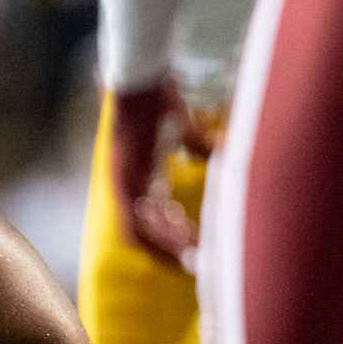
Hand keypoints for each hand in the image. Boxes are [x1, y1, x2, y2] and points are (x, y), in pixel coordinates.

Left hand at [105, 85, 194, 263]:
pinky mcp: (124, 180)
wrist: (142, 77)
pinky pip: (138, 221)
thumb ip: (198, 144)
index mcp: (139, 175)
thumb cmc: (160, 97)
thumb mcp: (184, 127)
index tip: (191, 250)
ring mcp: (122, 183)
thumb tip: (219, 153)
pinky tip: (185, 242)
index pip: (150, 218)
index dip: (168, 237)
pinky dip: (161, 235)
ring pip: (140, 233)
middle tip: (195, 266)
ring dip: (167, 248)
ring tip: (193, 260)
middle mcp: (127, 184)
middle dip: (168, 252)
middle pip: (142, 233)